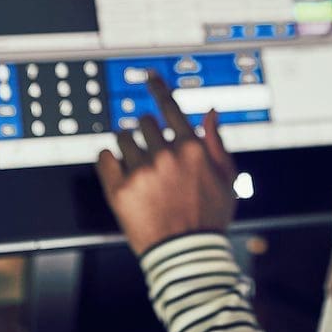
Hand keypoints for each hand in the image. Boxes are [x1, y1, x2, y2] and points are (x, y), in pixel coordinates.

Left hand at [95, 71, 237, 255]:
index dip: (157, 88)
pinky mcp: (119, 190)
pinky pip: (104, 157)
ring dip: (128, 147)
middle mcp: (165, 155)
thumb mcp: (227, 178)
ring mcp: (140, 172)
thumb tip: (210, 112)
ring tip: (137, 167)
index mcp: (191, 149)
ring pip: (122, 138)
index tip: (148, 77)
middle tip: (152, 152)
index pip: (169, 106)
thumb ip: (216, 142)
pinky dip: (109, 160)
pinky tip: (119, 172)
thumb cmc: (210, 217)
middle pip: (144, 122)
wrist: (187, 254)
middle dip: (147, 133)